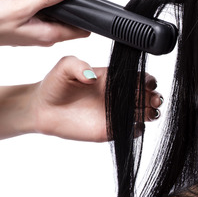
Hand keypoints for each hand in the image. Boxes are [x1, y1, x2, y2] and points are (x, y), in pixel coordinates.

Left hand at [30, 56, 162, 141]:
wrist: (42, 110)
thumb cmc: (54, 85)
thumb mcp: (64, 67)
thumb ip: (76, 65)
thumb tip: (90, 76)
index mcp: (113, 78)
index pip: (139, 78)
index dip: (148, 80)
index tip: (148, 82)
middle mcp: (118, 95)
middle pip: (148, 96)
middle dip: (155, 97)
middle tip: (153, 99)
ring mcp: (116, 114)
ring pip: (145, 113)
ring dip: (151, 112)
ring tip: (148, 111)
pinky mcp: (110, 130)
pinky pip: (132, 131)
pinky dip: (138, 129)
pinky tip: (132, 125)